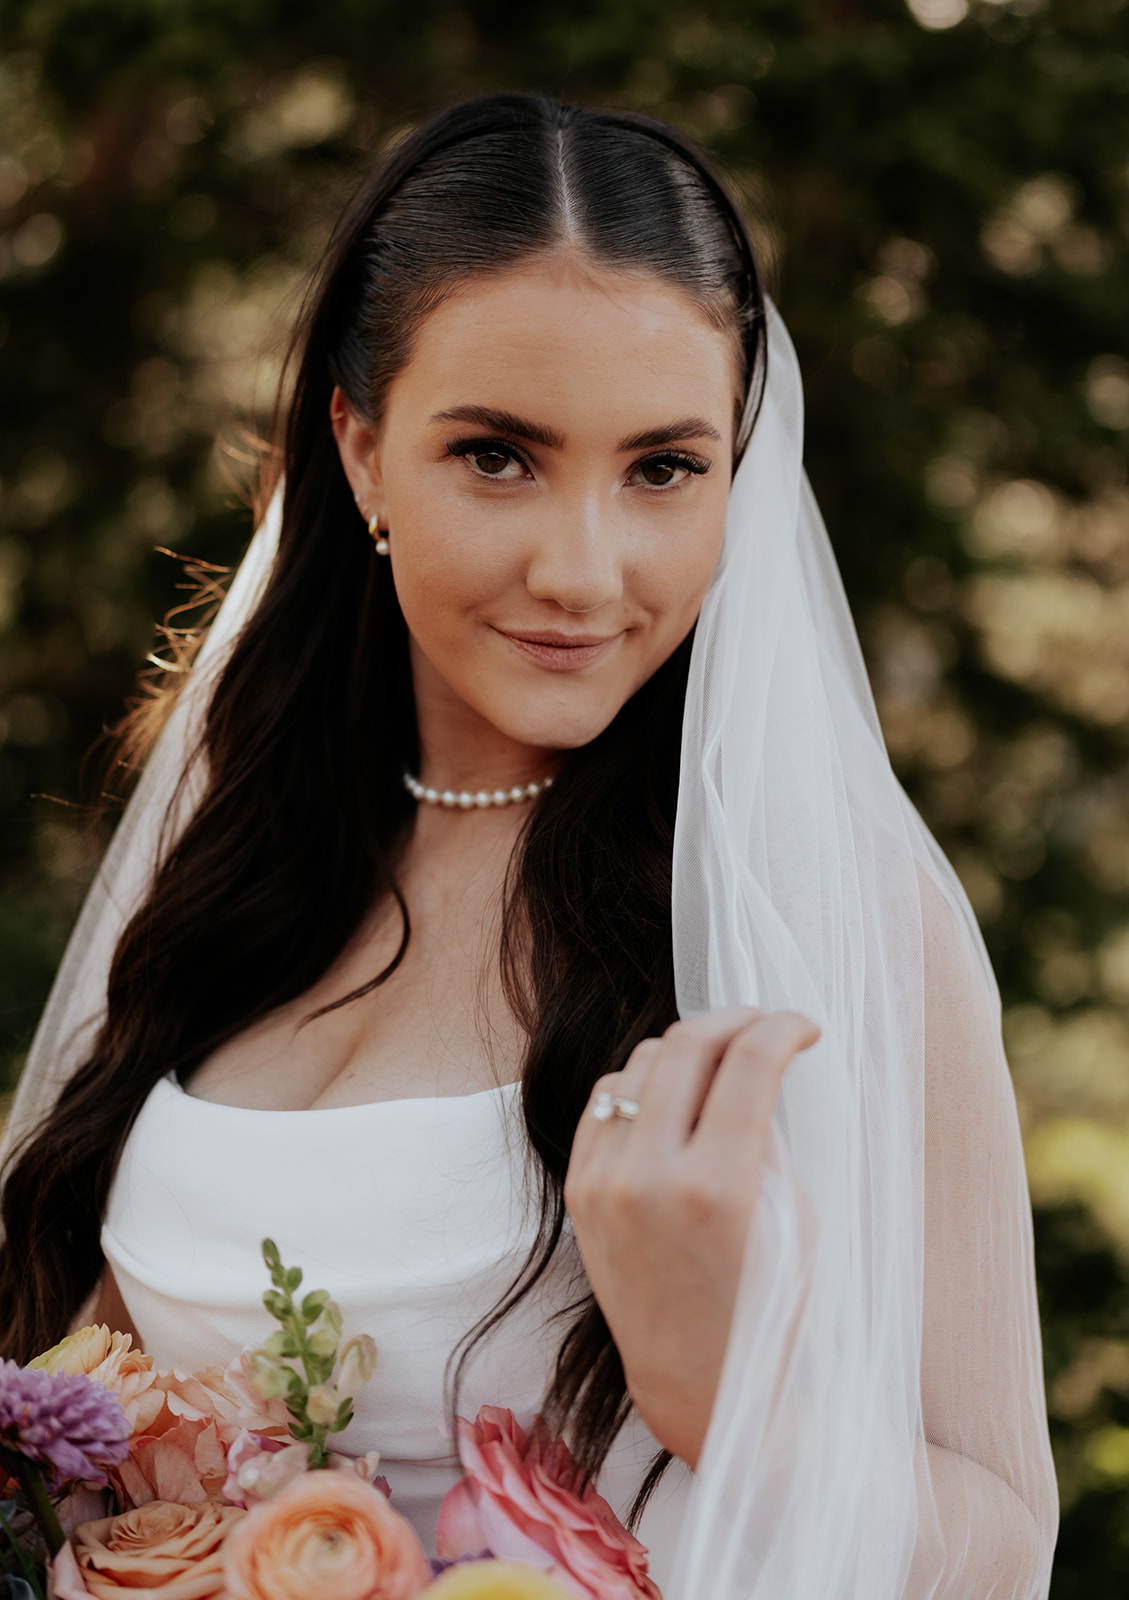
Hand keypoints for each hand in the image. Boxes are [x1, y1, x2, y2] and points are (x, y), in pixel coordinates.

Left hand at [564, 1007, 819, 1468]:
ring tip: (722, 1065)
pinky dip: (643, 1085)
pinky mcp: (578, 1191)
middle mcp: (650, 1178)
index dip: (785, 1026)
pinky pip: (606, 1100)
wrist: (693, 1382)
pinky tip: (674, 1099)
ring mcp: (604, 1182)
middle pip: (689, 1043)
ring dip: (689, 1050)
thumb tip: (752, 1063)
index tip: (805, 1027)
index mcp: (718, 1188)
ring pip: (642, 1063)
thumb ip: (766, 1136)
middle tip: (764, 1026)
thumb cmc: (765, 1309)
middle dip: (736, 1020)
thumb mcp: (793, 1221)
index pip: (751, 1061)